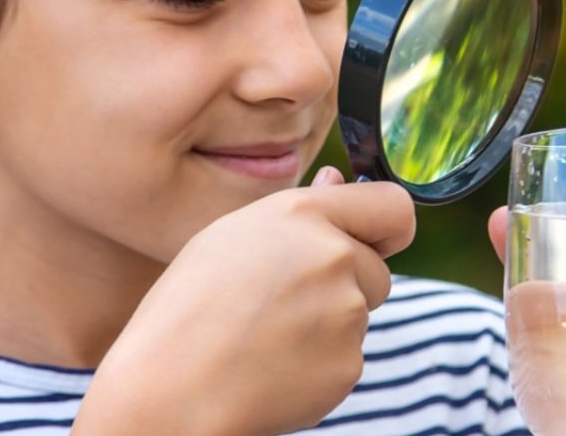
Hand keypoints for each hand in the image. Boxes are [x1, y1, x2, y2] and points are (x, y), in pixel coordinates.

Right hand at [77, 167, 415, 435]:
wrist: (172, 387)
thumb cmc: (187, 306)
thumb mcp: (229, 236)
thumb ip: (296, 211)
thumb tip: (337, 179)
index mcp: (302, 215)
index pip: (393, 206)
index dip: (386, 227)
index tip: (373, 241)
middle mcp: (334, 257)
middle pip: (377, 270)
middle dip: (348, 284)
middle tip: (283, 303)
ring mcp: (346, 314)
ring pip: (358, 317)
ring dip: (328, 325)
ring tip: (264, 336)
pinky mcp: (347, 366)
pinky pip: (345, 360)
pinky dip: (318, 365)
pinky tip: (271, 366)